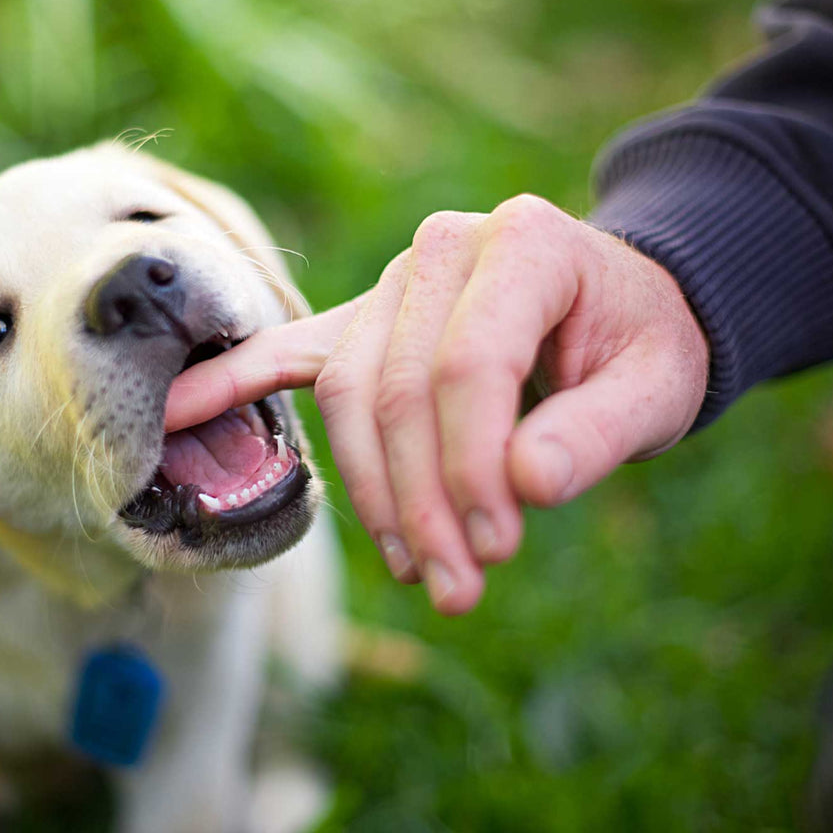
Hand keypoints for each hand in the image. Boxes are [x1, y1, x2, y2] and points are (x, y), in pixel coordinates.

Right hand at [166, 195, 708, 613]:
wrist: (618, 307)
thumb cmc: (641, 345)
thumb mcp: (659, 386)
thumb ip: (599, 432)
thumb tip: (526, 486)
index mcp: (524, 243)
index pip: (469, 363)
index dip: (473, 467)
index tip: (495, 550)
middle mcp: (444, 248)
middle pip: (399, 388)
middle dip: (422, 502)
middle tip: (457, 589)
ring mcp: (394, 283)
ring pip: (348, 393)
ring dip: (373, 492)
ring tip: (414, 570)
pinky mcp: (361, 321)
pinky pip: (288, 353)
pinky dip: (231, 382)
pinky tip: (174, 415)